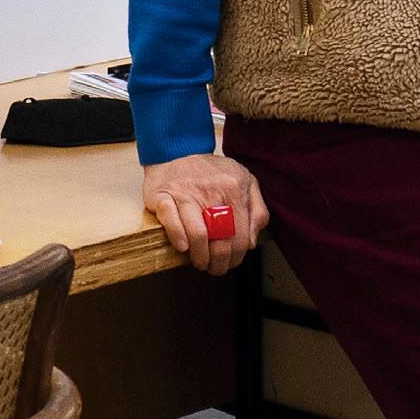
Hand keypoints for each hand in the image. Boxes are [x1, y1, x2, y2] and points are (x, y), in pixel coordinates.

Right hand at [142, 153, 265, 274]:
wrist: (176, 151)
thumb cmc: (211, 171)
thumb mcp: (245, 180)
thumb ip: (256, 210)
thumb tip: (251, 242)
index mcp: (234, 188)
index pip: (240, 235)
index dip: (236, 257)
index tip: (230, 263)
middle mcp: (211, 190)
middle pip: (220, 239)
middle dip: (218, 262)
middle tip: (214, 267)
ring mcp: (185, 192)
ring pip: (198, 234)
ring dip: (199, 256)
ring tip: (199, 262)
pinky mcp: (163, 195)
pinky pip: (171, 221)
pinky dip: (178, 238)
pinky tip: (183, 247)